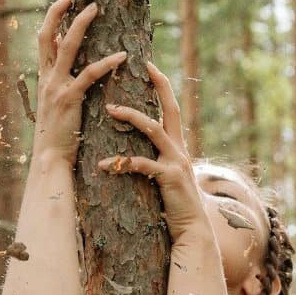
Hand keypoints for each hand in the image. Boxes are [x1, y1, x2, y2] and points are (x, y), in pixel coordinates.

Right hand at [32, 0, 127, 163]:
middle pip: (47, 35)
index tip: (64, 0)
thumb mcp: (55, 105)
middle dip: (58, 11)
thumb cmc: (57, 137)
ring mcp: (56, 87)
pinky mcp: (69, 99)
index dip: (51, 18)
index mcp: (43, 78)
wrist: (50, 161)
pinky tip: (123, 55)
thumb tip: (68, 64)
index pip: (44, 40)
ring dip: (80, 24)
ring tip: (95, 8)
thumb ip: (59, 84)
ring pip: (67, 46)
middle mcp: (46, 78)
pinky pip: (89, 74)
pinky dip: (107, 62)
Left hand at [98, 62, 209, 242]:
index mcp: (178, 145)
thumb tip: (140, 145)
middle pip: (170, 108)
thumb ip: (157, 157)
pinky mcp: (168, 179)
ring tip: (110, 108)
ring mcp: (176, 162)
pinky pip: (142, 165)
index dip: (162, 84)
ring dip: (132, 116)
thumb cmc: (175, 203)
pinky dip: (122, 162)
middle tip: (139, 65)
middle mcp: (180, 148)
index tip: (148, 63)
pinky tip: (103, 164)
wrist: (192, 230)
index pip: (171, 107)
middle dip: (158, 86)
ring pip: (154, 130)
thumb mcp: (167, 174)